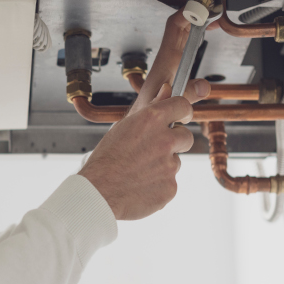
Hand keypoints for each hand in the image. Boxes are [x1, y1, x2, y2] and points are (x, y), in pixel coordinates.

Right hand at [77, 10, 211, 220]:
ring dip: (162, 165)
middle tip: (151, 150)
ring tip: (138, 171)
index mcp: (151, 120)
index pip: (183, 105)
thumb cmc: (104, 161)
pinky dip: (158, 184)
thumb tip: (167, 90)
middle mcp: (165, 140)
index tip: (180, 117)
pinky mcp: (171, 187)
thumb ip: (150, 110)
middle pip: (186, 136)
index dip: (182, 111)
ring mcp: (170, 165)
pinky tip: (139, 184)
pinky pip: (170, 183)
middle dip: (174, 142)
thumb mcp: (123, 128)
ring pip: (175, 162)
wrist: (97, 194)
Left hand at [131, 8, 210, 109]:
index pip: (175, 27)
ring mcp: (170, 61)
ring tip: (213, 14)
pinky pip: (185, 44)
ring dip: (197, 21)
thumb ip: (188, 95)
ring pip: (183, 34)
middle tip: (214, 3)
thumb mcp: (171, 105)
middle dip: (197, 12)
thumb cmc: (150, 111)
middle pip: (181, 25)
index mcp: (166, 60)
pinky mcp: (173, 67)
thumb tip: (204, 86)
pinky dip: (196, 34)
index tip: (203, 2)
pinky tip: (206, 33)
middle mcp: (167, 57)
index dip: (188, 12)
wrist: (142, 119)